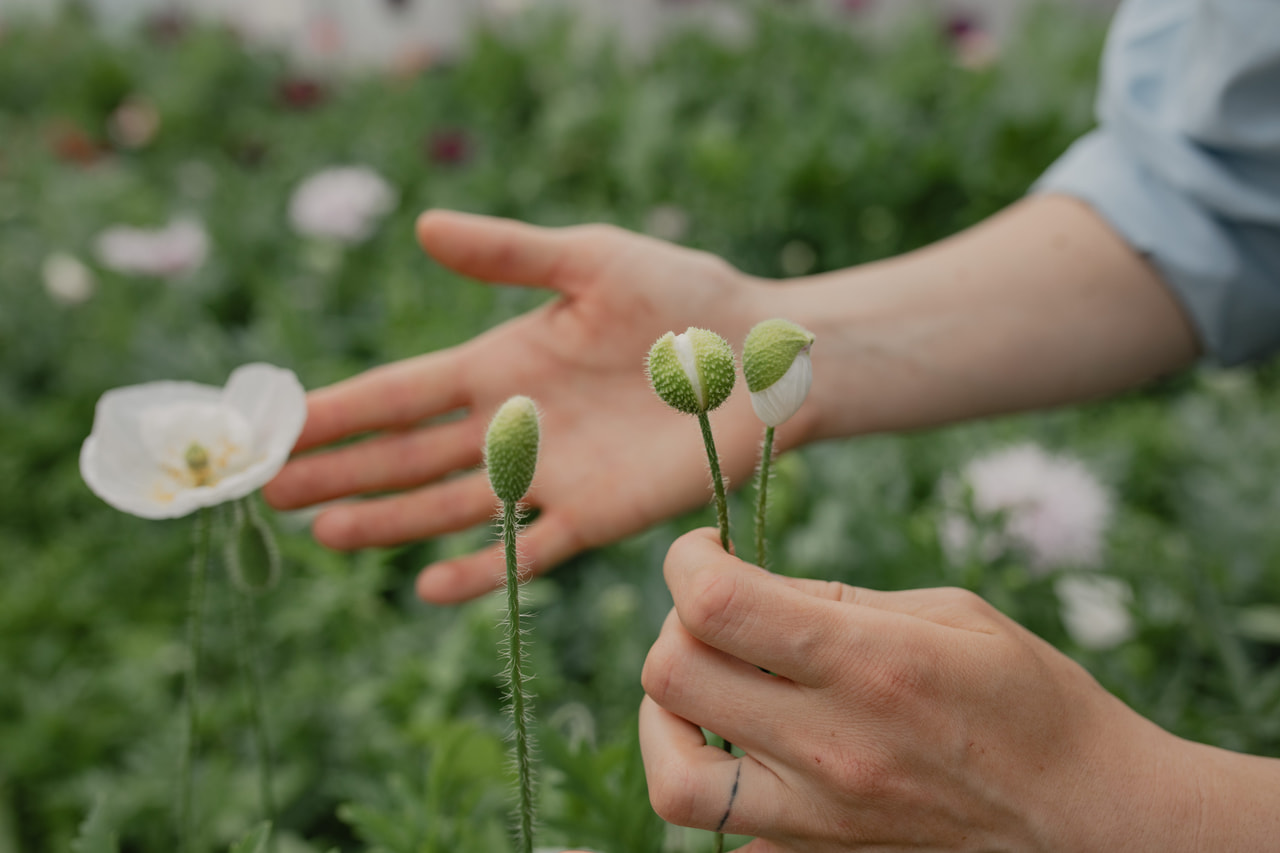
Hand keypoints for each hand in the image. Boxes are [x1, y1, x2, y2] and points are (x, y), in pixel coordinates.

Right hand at [263, 211, 776, 602]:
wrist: (764, 357)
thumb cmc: (684, 296)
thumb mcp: (592, 261)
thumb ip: (511, 253)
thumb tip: (423, 226)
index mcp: (501, 363)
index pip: (401, 393)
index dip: (341, 411)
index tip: (279, 426)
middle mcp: (512, 425)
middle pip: (407, 457)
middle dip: (340, 473)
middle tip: (269, 492)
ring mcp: (549, 476)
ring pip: (450, 508)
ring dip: (388, 522)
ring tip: (324, 535)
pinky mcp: (597, 516)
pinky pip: (526, 552)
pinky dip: (479, 570)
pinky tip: (428, 588)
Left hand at [639, 529, 1202, 851]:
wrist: (1092, 820)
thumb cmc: (1033, 700)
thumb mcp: (949, 613)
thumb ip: (836, 601)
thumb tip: (749, 587)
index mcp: (869, 663)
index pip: (715, 604)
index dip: (686, 560)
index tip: (706, 551)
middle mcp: (832, 747)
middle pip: (672, 677)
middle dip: (674, 625)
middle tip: (713, 614)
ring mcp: (821, 818)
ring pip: (674, 777)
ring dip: (666, 719)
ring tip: (706, 690)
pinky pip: (726, 829)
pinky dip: (718, 782)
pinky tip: (758, 750)